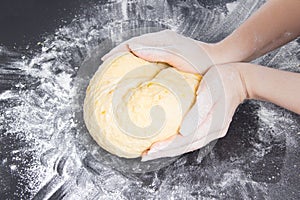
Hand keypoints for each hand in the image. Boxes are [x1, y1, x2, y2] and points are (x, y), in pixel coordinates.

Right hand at [102, 30, 217, 73]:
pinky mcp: (168, 53)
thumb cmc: (201, 61)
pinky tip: (135, 72)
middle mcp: (161, 40)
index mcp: (161, 39)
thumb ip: (156, 51)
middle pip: (133, 46)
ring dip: (126, 59)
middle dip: (118, 55)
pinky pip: (147, 56)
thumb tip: (133, 48)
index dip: (117, 52)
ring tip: (116, 71)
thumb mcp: (178, 56)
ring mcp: (164, 46)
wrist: (218, 61)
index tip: (105, 62)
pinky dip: (137, 63)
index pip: (132, 44)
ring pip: (139, 51)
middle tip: (106, 68)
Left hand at [142, 64, 247, 160]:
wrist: (241, 79)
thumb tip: (183, 131)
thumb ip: (198, 112)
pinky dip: (179, 143)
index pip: (185, 140)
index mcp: (212, 124)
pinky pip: (192, 139)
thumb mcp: (210, 91)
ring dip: (170, 149)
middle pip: (185, 146)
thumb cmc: (224, 80)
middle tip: (145, 155)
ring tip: (153, 151)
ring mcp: (213, 130)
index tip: (150, 150)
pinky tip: (169, 142)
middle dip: (165, 152)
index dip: (167, 146)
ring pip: (188, 145)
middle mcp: (212, 131)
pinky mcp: (211, 127)